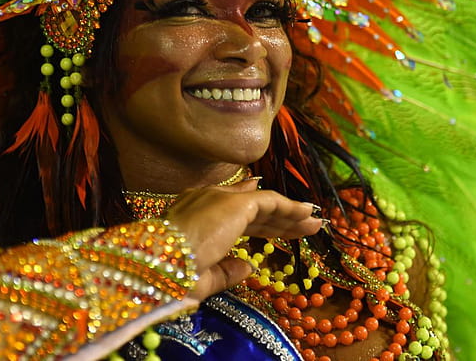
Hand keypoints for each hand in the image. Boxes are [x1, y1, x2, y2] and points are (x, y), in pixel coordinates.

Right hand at [165, 179, 321, 300]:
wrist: (160, 262)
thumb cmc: (172, 276)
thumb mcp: (202, 276)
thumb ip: (226, 269)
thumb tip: (248, 265)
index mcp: (193, 214)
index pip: (231, 212)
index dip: (259, 221)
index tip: (278, 225)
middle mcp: (205, 198)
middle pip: (252, 208)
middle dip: (280, 220)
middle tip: (304, 227)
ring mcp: (220, 197)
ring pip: (264, 203)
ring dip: (291, 214)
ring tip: (314, 222)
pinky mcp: (235, 202)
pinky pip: (270, 202)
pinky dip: (290, 207)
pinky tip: (306, 215)